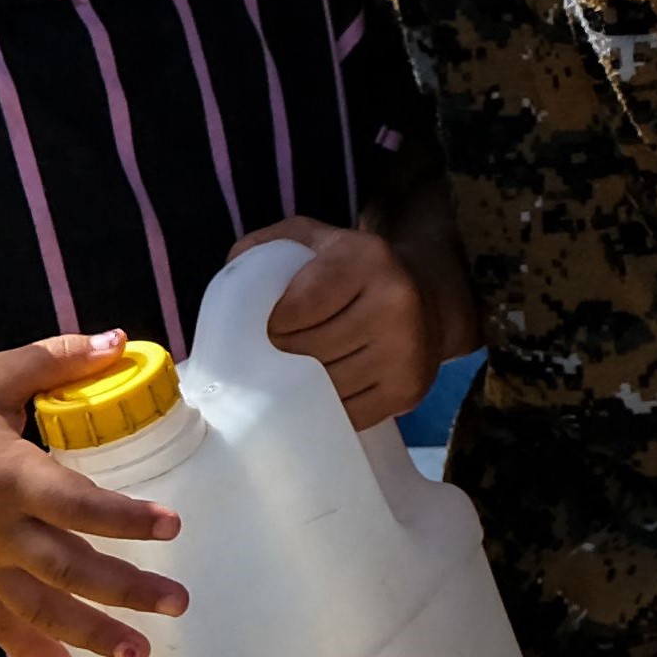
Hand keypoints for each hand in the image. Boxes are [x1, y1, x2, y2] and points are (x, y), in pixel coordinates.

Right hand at [0, 333, 184, 656]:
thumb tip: (118, 341)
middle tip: (176, 604)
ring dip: (92, 633)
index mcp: (12, 477)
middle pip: (72, 569)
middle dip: (127, 590)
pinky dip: (30, 647)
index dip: (128, 519)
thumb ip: (57, 359)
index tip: (172, 528)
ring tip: (139, 653)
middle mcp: (0, 530)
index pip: (80, 505)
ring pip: (42, 608)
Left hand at [233, 216, 448, 429]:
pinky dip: (326, 408)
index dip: (270, 325)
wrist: (428, 296)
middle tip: (271, 356)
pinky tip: (322, 391)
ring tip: (294, 373)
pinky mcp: (408, 390)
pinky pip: (347, 416)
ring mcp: (405, 351)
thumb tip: (228, 291)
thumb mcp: (313, 240)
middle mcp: (394, 303)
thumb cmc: (352, 270)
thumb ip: (264, 251)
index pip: (296, 309)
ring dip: (300, 387)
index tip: (265, 327)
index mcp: (366, 259)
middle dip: (279, 359)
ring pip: (326, 388)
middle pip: (309, 352)